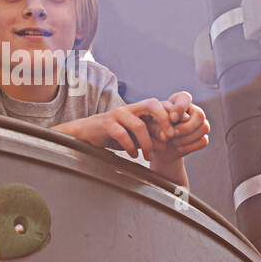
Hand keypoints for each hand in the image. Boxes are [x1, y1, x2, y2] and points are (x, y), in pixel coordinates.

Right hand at [53, 97, 173, 159]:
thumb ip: (148, 138)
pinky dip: (131, 147)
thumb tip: (165, 144)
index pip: (158, 105)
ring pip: (139, 125)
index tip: (175, 131)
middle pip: (152, 104)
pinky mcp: (106, 123)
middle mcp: (128, 108)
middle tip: (169, 137)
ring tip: (148, 157)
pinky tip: (133, 155)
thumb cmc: (111, 135)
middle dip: (164, 119)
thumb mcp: (133, 137)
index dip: (170, 114)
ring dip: (147, 143)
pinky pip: (123, 134)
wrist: (85, 134)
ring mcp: (117, 114)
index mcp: (137, 109)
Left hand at [154, 92, 209, 158]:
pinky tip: (179, 147)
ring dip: (187, 138)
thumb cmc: (154, 130)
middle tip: (172, 134)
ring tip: (173, 141)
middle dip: (186, 127)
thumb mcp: (152, 123)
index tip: (172, 118)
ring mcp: (200, 124)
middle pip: (200, 115)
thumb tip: (173, 121)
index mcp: (179, 101)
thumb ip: (161, 119)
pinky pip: (204, 140)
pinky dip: (190, 146)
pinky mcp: (202, 137)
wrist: (159, 148)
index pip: (185, 98)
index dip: (180, 108)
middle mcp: (193, 110)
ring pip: (204, 127)